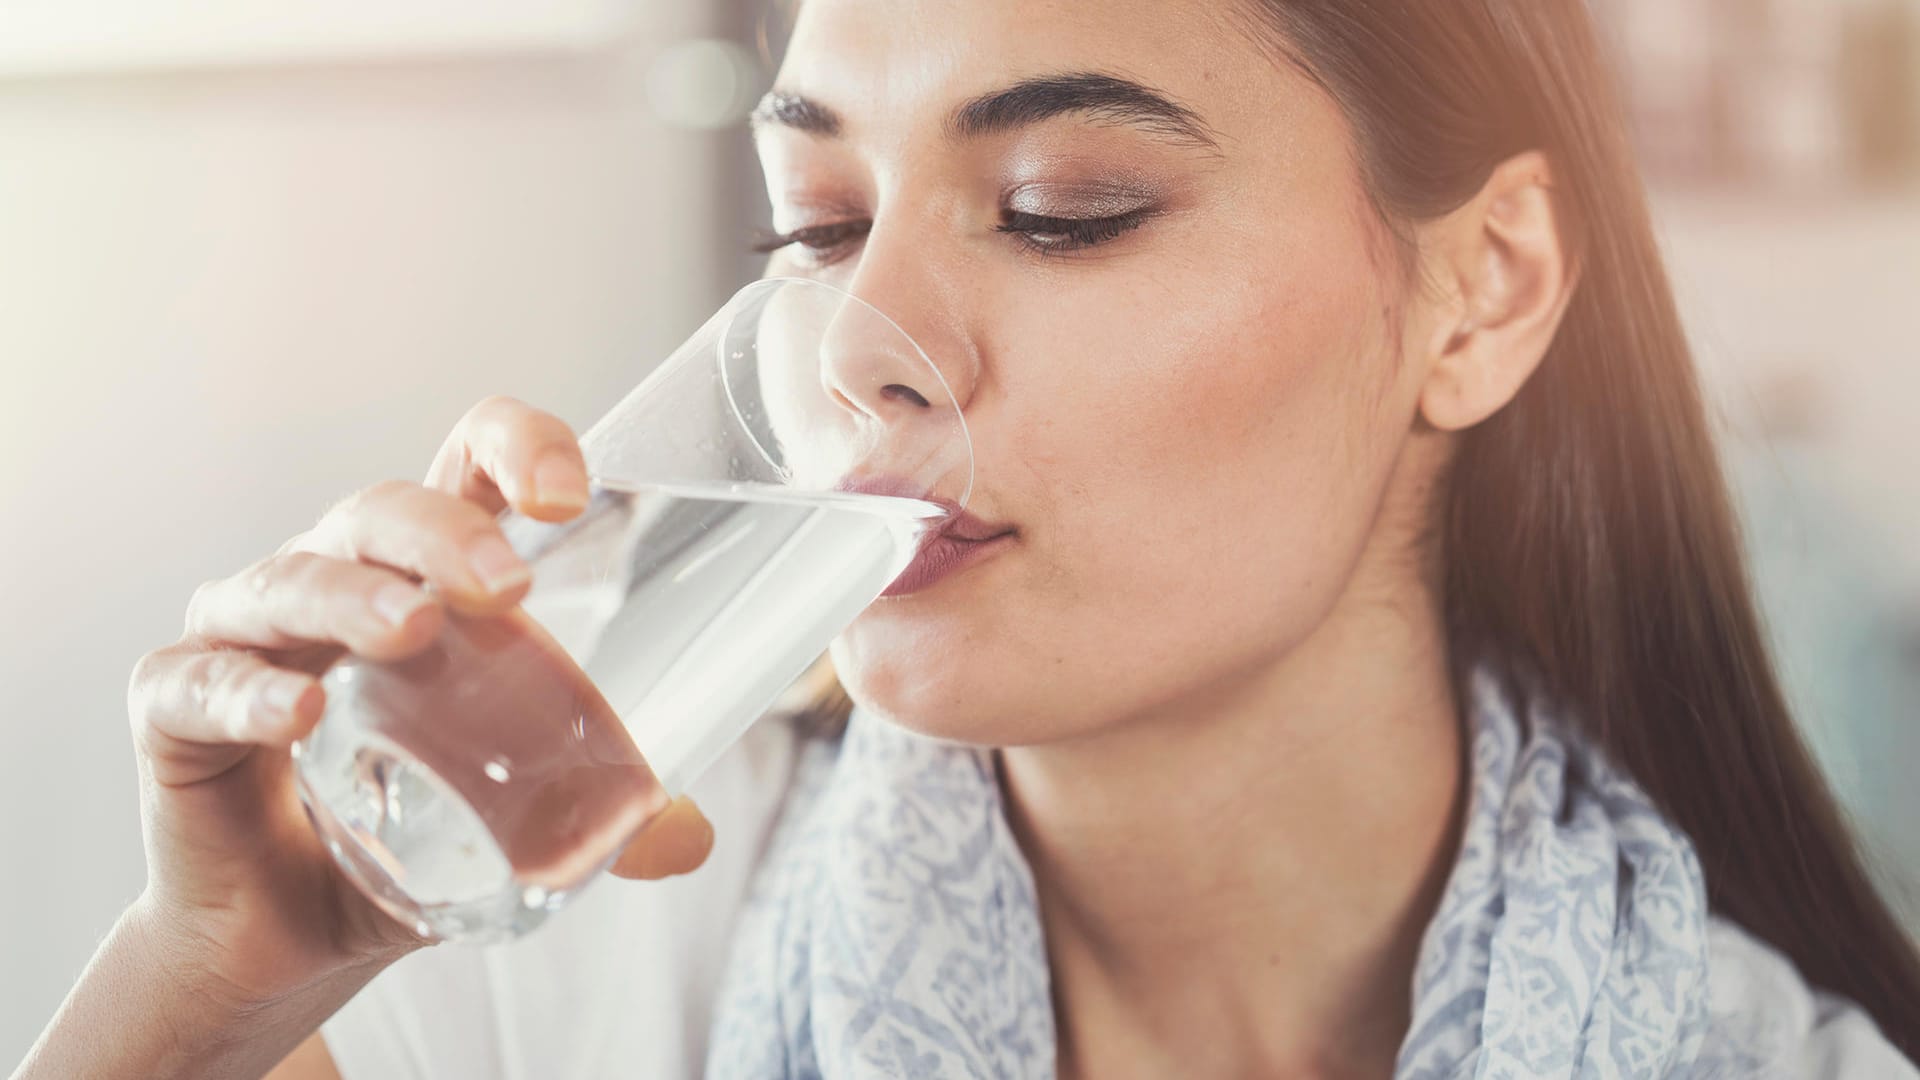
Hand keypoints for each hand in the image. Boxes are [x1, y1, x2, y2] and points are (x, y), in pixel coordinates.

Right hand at [125, 396, 713, 1010]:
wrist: (286, 939)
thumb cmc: (407, 837)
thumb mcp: (518, 820)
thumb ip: (602, 818)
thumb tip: (686, 839)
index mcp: (425, 576)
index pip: (466, 467)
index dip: (517, 448)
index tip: (569, 492)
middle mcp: (335, 581)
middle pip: (381, 512)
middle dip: (444, 533)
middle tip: (506, 584)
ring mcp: (249, 636)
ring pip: (292, 581)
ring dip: (353, 595)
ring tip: (412, 627)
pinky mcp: (175, 709)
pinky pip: (201, 683)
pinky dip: (249, 691)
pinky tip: (299, 711)